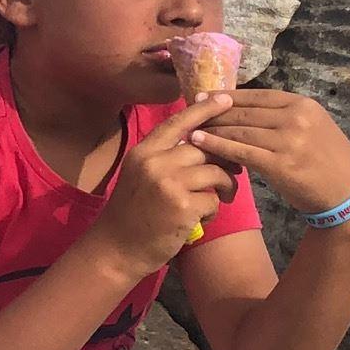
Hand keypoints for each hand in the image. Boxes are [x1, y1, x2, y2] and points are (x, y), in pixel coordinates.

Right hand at [92, 93, 239, 272]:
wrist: (116, 250)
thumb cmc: (132, 214)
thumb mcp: (140, 177)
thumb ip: (164, 158)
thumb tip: (202, 143)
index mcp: (143, 152)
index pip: (177, 123)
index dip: (203, 109)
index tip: (225, 99)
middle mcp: (154, 163)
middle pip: (205, 147)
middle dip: (225, 158)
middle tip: (233, 172)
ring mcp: (168, 184)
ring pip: (215, 172)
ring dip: (225, 186)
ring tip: (223, 198)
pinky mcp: (182, 206)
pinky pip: (214, 199)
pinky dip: (213, 210)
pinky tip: (201, 220)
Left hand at [185, 89, 349, 221]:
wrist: (348, 192)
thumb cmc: (325, 160)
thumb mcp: (311, 127)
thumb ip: (281, 116)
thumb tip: (243, 109)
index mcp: (302, 104)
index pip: (256, 95)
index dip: (226, 96)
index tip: (202, 97)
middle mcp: (296, 117)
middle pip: (243, 112)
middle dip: (212, 112)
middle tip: (187, 113)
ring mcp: (289, 140)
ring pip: (238, 130)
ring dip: (210, 129)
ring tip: (187, 128)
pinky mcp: (280, 164)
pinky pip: (241, 151)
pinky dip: (217, 145)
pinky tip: (199, 141)